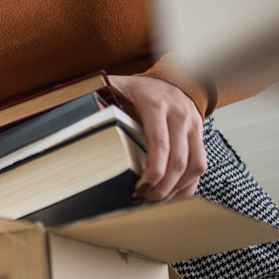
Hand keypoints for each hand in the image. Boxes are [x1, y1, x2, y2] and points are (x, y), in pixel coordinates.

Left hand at [107, 75, 206, 201]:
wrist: (172, 79)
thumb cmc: (140, 89)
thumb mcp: (118, 86)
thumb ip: (100, 96)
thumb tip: (76, 110)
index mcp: (156, 105)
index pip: (160, 144)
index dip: (153, 171)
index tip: (139, 188)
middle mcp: (180, 115)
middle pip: (178, 161)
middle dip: (163, 186)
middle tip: (145, 199)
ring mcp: (194, 126)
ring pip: (195, 165)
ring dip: (177, 188)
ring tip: (157, 199)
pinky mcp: (200, 136)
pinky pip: (201, 164)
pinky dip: (188, 184)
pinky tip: (172, 194)